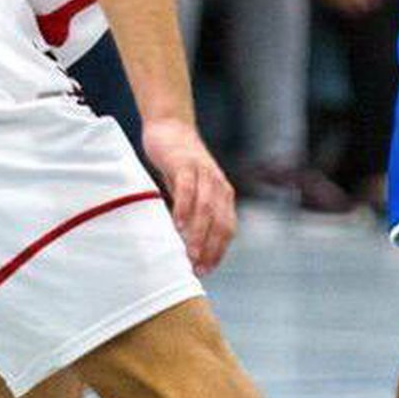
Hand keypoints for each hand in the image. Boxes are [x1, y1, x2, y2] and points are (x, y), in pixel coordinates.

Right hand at [141, 118, 235, 273]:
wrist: (170, 127)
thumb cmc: (179, 165)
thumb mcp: (190, 192)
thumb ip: (192, 214)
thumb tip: (186, 245)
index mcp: (223, 195)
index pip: (227, 229)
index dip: (219, 251)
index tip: (206, 270)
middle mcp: (218, 185)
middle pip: (220, 222)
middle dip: (210, 248)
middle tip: (197, 268)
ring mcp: (204, 173)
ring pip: (206, 208)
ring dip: (198, 233)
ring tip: (189, 253)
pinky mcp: (185, 164)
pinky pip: (187, 189)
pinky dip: (184, 208)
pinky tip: (177, 224)